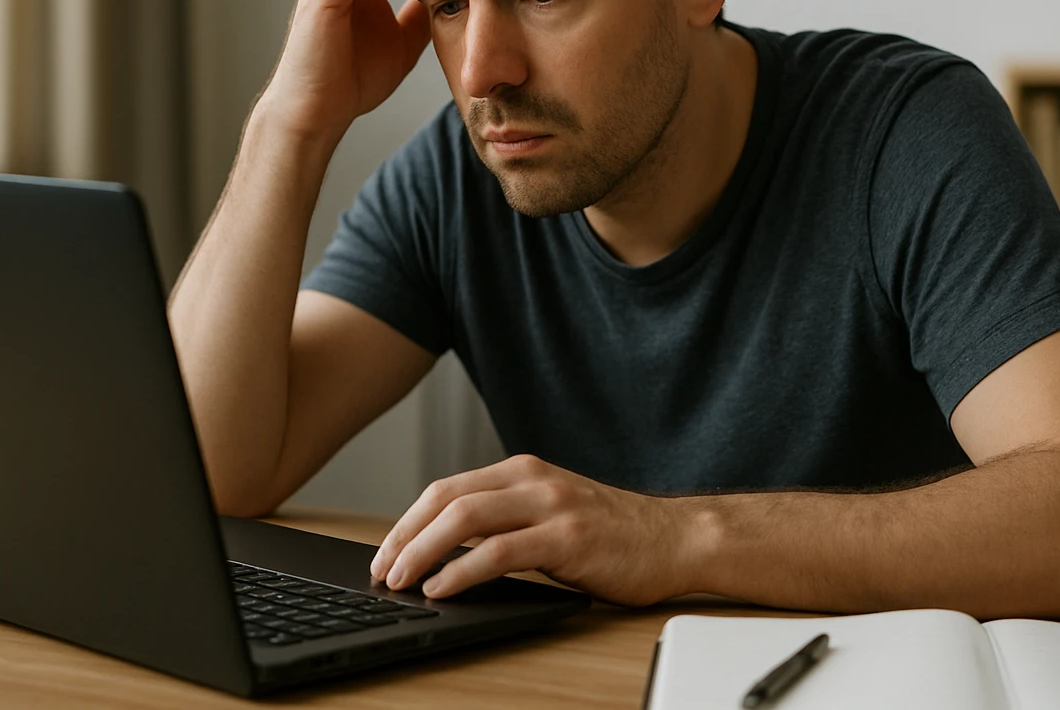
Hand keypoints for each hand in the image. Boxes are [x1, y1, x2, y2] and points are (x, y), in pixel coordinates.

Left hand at [368, 454, 696, 605]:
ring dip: (423, 552)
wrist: (679, 538)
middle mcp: (533, 481)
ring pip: (466, 519)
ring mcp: (551, 506)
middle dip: (404, 536)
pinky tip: (442, 587)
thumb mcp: (552, 513)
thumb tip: (446, 550)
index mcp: (523, 472)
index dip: (408, 521)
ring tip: (401, 580)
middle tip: (381, 570)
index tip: (385, 552)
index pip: (447, 489)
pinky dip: (462, 571)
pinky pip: (500, 552)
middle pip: (447, 499)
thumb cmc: (615, 534)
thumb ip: (508, 519)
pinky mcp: (568, 539)